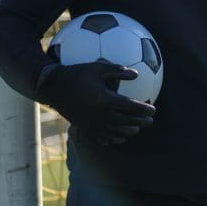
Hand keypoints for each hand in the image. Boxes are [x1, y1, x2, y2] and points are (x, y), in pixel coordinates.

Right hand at [37, 61, 155, 144]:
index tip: (153, 109)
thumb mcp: (97, 67)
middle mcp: (101, 115)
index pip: (131, 107)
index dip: (144, 109)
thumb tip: (135, 74)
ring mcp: (93, 124)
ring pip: (116, 132)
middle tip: (150, 121)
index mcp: (106, 100)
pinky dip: (113, 138)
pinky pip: (102, 137)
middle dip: (141, 122)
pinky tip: (119, 138)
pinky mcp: (85, 128)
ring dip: (129, 131)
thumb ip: (118, 70)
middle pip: (127, 121)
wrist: (53, 87)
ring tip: (137, 129)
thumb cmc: (77, 74)